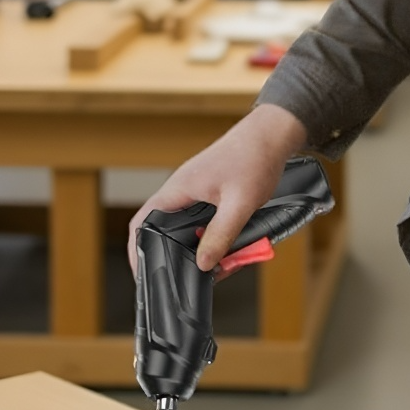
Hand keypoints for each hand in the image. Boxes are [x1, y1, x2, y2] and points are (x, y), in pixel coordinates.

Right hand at [127, 103, 307, 274]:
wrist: (272, 135)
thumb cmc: (253, 157)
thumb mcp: (239, 203)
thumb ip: (221, 234)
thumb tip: (203, 264)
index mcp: (178, 189)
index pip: (143, 222)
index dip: (138, 250)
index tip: (144, 273)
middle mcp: (183, 192)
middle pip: (169, 232)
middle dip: (183, 256)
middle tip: (201, 274)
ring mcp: (197, 193)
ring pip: (193, 230)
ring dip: (208, 247)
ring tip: (228, 262)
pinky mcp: (213, 195)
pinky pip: (208, 224)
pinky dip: (220, 237)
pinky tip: (238, 246)